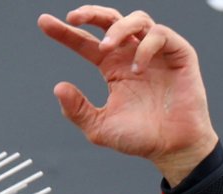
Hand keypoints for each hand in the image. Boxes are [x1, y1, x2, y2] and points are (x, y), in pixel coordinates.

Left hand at [39, 6, 218, 184]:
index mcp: (113, 68)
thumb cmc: (140, 139)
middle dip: (91, 14)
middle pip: (110, 21)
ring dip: (117, 29)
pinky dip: (145, 47)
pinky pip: (160, 35)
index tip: (44, 23)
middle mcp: (132, 55)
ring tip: (105, 47)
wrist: (172, 149)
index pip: (86, 43)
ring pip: (136, 20)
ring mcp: (156, 53)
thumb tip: (58, 88)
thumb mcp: (99, 127)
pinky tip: (138, 69)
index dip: (65, 33)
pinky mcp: (179, 55)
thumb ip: (77, 110)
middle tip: (73, 18)